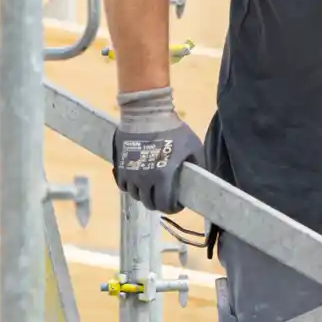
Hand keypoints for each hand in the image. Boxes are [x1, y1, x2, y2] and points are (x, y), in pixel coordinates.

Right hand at [113, 86, 202, 215]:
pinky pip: (123, 185)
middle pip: (149, 204)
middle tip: (166, 197)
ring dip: (145, 195)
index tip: (178, 204)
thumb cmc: (173, 129)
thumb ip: (199, 165)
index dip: (173, 208)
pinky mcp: (119, 165)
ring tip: (153, 188)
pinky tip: (139, 181)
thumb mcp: (193, 147)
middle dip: (159, 203)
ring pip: (135, 195)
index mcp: (162, 177)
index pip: (165, 205)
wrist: (146, 113)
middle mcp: (143, 179)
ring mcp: (129, 173)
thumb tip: (202, 179)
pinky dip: (131, 186)